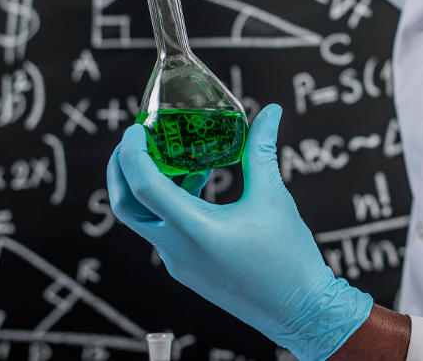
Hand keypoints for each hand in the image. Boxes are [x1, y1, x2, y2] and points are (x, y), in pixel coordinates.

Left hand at [107, 105, 372, 360]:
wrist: (301, 311)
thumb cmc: (289, 256)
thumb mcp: (273, 196)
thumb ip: (262, 150)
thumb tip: (271, 112)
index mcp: (194, 229)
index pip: (143, 185)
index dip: (132, 152)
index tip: (136, 127)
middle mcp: (177, 249)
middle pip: (125, 207)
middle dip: (121, 169)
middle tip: (135, 139)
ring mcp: (179, 264)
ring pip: (144, 221)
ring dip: (148, 187)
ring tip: (174, 157)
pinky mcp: (188, 271)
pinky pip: (164, 233)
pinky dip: (168, 205)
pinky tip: (197, 186)